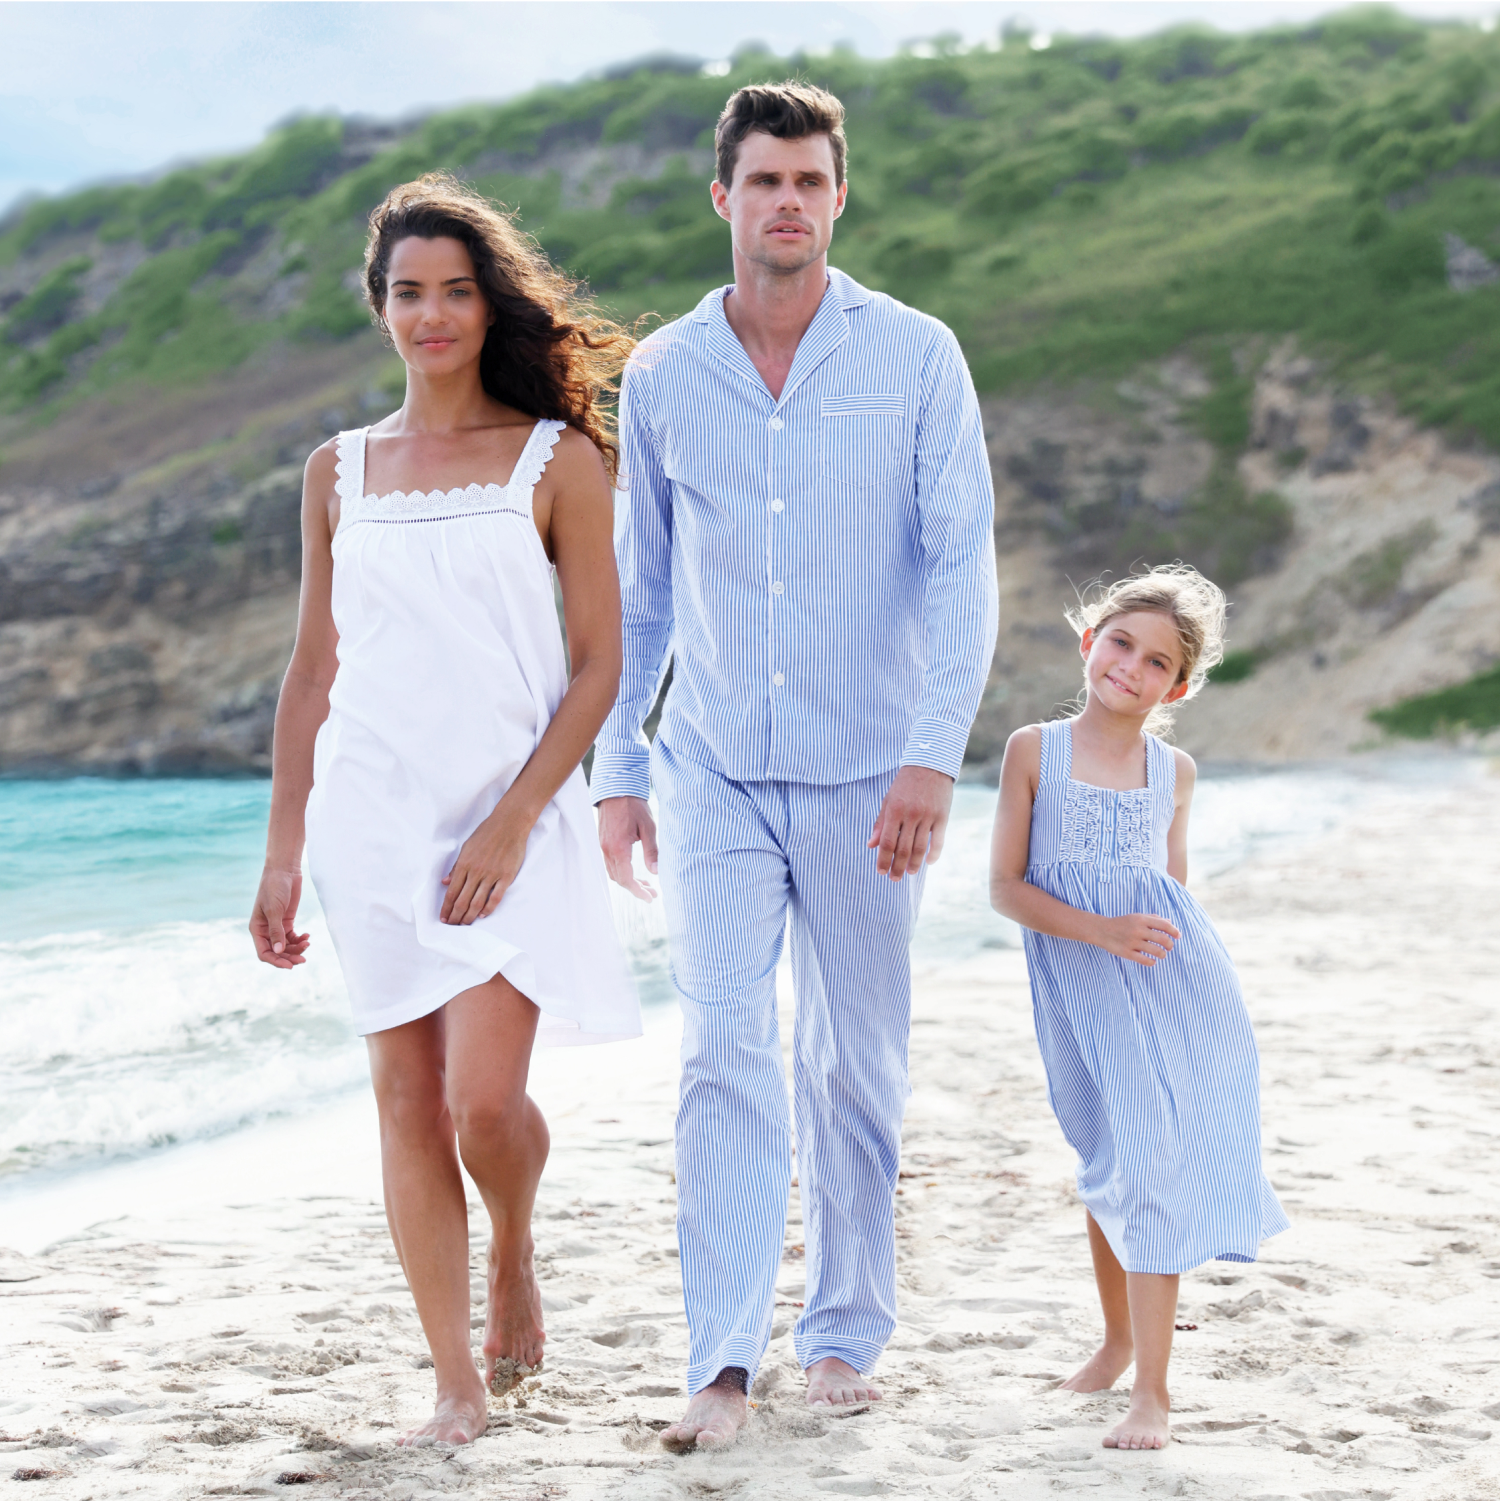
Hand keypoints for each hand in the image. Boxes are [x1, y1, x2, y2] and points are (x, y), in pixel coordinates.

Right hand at [250, 866, 309, 967]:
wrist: (284, 870)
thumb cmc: (274, 887)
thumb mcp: (274, 910)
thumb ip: (276, 931)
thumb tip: (278, 951)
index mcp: (257, 929)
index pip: (264, 952)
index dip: (276, 961)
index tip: (290, 965)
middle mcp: (265, 930)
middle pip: (276, 952)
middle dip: (289, 957)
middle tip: (303, 959)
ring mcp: (277, 926)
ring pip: (286, 946)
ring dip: (297, 948)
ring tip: (307, 943)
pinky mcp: (287, 921)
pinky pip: (293, 937)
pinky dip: (300, 939)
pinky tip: (307, 936)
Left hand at [441, 800, 531, 924]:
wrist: (509, 824)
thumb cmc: (487, 833)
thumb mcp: (466, 847)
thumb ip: (456, 867)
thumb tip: (445, 882)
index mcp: (464, 864)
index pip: (451, 892)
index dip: (446, 907)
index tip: (443, 917)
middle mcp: (476, 872)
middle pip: (462, 900)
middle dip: (455, 916)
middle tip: (452, 926)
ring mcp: (491, 875)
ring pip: (477, 902)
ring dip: (469, 916)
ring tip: (465, 924)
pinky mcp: (506, 876)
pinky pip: (495, 897)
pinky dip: (488, 908)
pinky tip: (483, 915)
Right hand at [598, 795, 657, 900]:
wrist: (616, 787)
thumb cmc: (634, 805)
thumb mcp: (648, 827)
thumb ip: (652, 851)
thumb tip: (657, 872)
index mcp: (618, 848)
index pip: (626, 879)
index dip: (638, 891)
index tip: (650, 897)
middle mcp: (607, 850)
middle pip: (619, 879)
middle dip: (635, 888)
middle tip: (652, 892)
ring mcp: (602, 846)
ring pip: (613, 872)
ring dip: (628, 881)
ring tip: (646, 883)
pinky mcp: (603, 841)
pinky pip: (610, 863)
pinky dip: (622, 871)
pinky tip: (634, 870)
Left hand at [869, 765, 953, 880]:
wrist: (929, 764)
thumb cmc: (905, 784)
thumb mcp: (888, 801)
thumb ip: (880, 824)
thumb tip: (871, 845)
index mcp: (894, 811)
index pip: (887, 842)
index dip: (883, 860)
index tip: (881, 871)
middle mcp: (911, 815)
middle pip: (903, 849)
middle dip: (897, 867)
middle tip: (894, 879)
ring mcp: (928, 816)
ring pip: (920, 848)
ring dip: (914, 864)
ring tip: (909, 872)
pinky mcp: (942, 816)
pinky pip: (938, 840)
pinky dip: (934, 854)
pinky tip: (929, 862)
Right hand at [1097, 913, 1180, 966]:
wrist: (1102, 930)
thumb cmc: (1122, 923)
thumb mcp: (1136, 917)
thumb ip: (1153, 918)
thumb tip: (1170, 921)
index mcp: (1141, 919)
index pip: (1164, 925)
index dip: (1174, 931)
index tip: (1178, 936)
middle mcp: (1138, 930)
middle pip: (1163, 939)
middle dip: (1170, 945)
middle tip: (1169, 947)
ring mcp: (1132, 942)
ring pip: (1156, 951)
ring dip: (1162, 954)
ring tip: (1161, 954)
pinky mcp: (1127, 953)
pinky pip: (1145, 960)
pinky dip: (1152, 962)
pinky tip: (1151, 960)